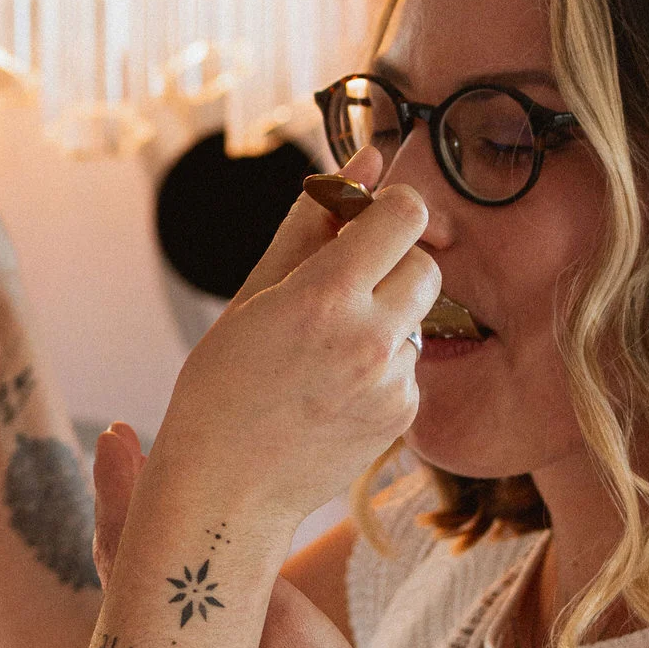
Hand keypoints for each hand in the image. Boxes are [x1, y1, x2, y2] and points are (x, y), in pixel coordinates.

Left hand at [94, 423, 391, 647]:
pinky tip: (183, 557)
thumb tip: (213, 525)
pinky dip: (166, 566)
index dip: (119, 484)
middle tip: (118, 444)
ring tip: (145, 483)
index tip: (114, 436)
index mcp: (173, 628)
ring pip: (142, 583)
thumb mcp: (285, 622)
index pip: (126, 539)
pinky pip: (166, 610)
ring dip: (143, 530)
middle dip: (123, 497)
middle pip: (123, 556)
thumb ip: (242, 570)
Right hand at [150, 151, 437, 532]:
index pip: (406, 215)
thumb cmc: (222, 387)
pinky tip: (332, 389)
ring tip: (325, 353)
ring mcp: (392, 382)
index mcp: (326, 296)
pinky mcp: (405, 417)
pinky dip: (381, 366)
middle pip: (426, 265)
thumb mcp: (254, 294)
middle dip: (394, 265)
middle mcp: (370, 338)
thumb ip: (313, 222)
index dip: (389, 210)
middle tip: (344, 288)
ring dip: (385, 318)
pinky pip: (410, 365)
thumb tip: (365, 156)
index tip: (366, 223)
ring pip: (418, 317)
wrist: (225, 490)